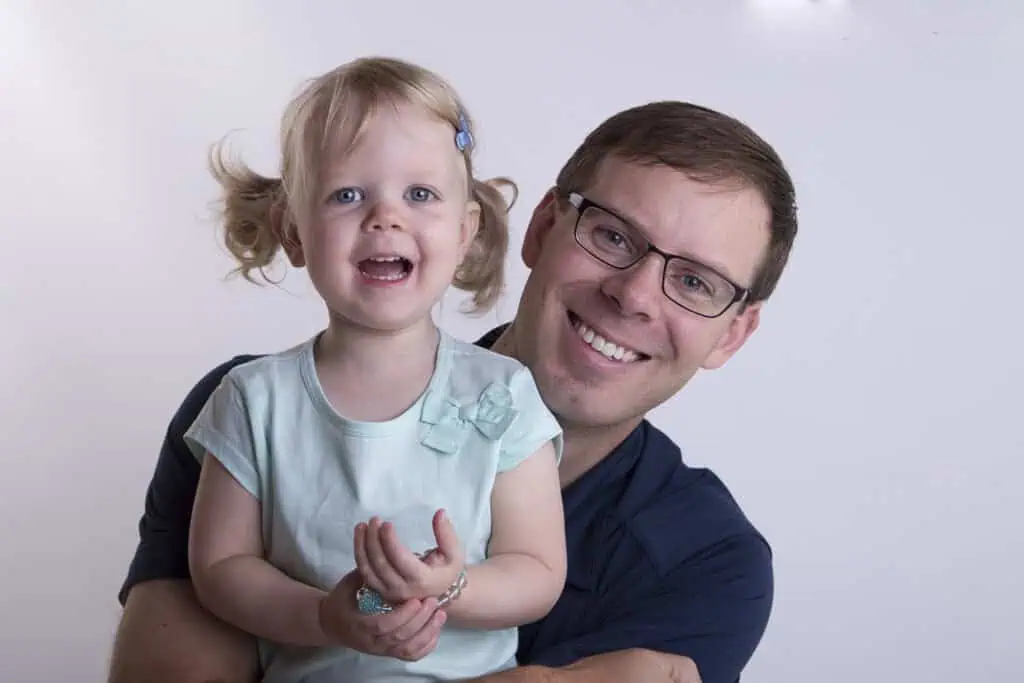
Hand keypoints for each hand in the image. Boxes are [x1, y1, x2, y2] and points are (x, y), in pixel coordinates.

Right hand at [318, 568, 446, 660]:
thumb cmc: (341, 601)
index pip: (382, 625)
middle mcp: (371, 642)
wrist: (332, 624)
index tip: (416, 599)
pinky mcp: (389, 653)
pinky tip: (436, 630)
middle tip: (434, 601)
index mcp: (358, 625)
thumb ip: (365, 574)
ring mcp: (381, 650)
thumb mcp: (347, 585)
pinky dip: (425, 646)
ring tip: (440, 614)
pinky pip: (410, 656)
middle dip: (419, 621)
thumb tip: (384, 555)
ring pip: (408, 650)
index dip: (401, 615)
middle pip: (399, 638)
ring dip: (427, 633)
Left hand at [354, 509, 464, 603]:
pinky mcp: (380, 590)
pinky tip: (360, 537)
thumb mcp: (454, 553)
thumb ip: (447, 534)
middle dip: (373, 540)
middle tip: (374, 519)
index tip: (386, 523)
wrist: (439, 591)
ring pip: (368, 570)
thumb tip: (440, 513)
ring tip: (362, 526)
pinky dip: (359, 554)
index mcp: (421, 580)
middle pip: (381, 564)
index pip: (400, 559)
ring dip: (362, 546)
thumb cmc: (446, 569)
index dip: (390, 541)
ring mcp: (389, 592)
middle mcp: (402, 589)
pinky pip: (364, 573)